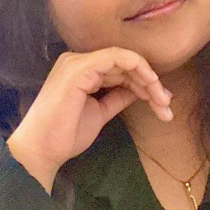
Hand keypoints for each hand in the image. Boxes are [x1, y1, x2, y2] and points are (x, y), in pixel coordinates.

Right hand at [7, 47, 172, 191]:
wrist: (41, 150)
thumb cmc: (65, 135)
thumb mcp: (100, 111)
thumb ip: (118, 96)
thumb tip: (142, 89)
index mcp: (81, 70)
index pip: (120, 68)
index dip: (144, 83)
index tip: (162, 104)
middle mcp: (77, 60)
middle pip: (125, 64)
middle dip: (151, 83)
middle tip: (167, 105)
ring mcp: (77, 62)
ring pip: (125, 60)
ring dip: (149, 80)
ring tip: (163, 103)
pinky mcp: (80, 68)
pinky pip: (118, 58)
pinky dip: (138, 69)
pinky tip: (151, 88)